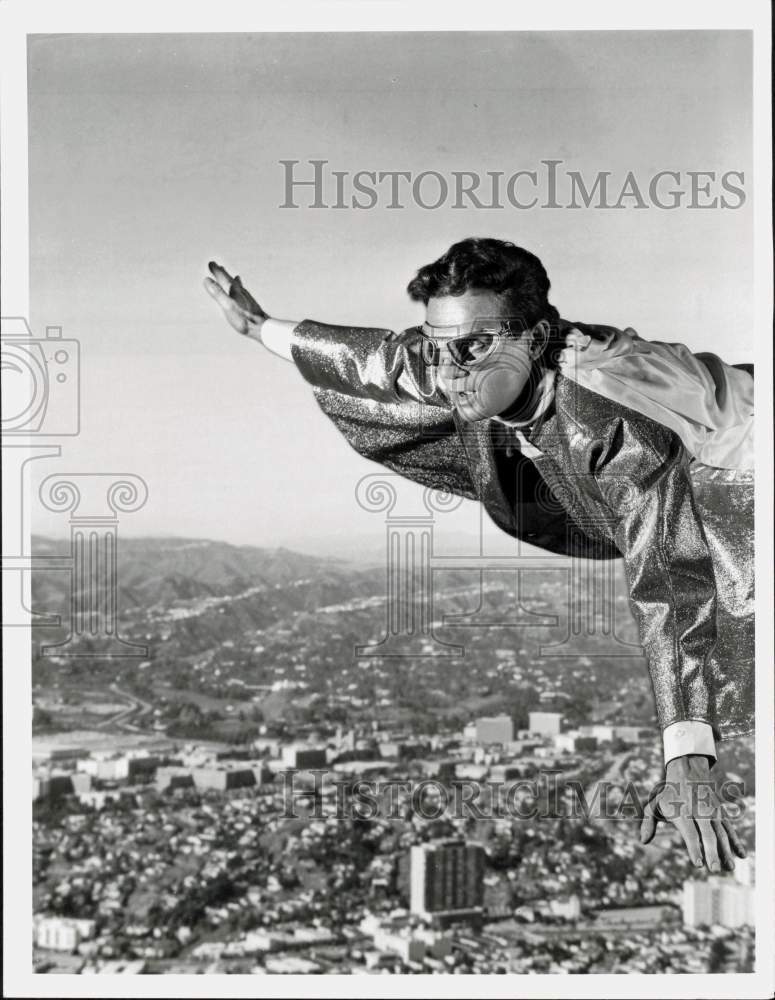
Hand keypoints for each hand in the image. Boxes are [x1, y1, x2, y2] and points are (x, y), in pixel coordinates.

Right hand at [203, 261, 267, 340]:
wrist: (263, 328)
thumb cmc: (244, 319)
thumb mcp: (227, 306)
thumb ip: (217, 293)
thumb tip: (206, 280)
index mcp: (234, 292)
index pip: (223, 278)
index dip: (216, 272)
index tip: (210, 263)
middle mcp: (241, 293)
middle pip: (230, 280)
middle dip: (222, 273)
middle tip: (216, 265)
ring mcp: (247, 298)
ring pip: (237, 285)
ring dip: (231, 279)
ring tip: (228, 274)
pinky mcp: (251, 305)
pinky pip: (243, 292)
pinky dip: (240, 287)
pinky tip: (242, 288)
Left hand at [640, 754, 746, 871]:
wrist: (688, 773)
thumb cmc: (669, 795)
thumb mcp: (655, 805)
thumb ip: (648, 822)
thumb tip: (643, 841)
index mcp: (683, 812)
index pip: (689, 832)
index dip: (694, 848)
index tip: (698, 864)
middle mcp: (700, 812)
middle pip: (708, 834)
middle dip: (712, 852)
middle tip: (715, 869)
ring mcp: (712, 813)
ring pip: (721, 833)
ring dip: (726, 851)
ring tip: (730, 868)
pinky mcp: (721, 814)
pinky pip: (730, 829)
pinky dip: (737, 841)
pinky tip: (742, 855)